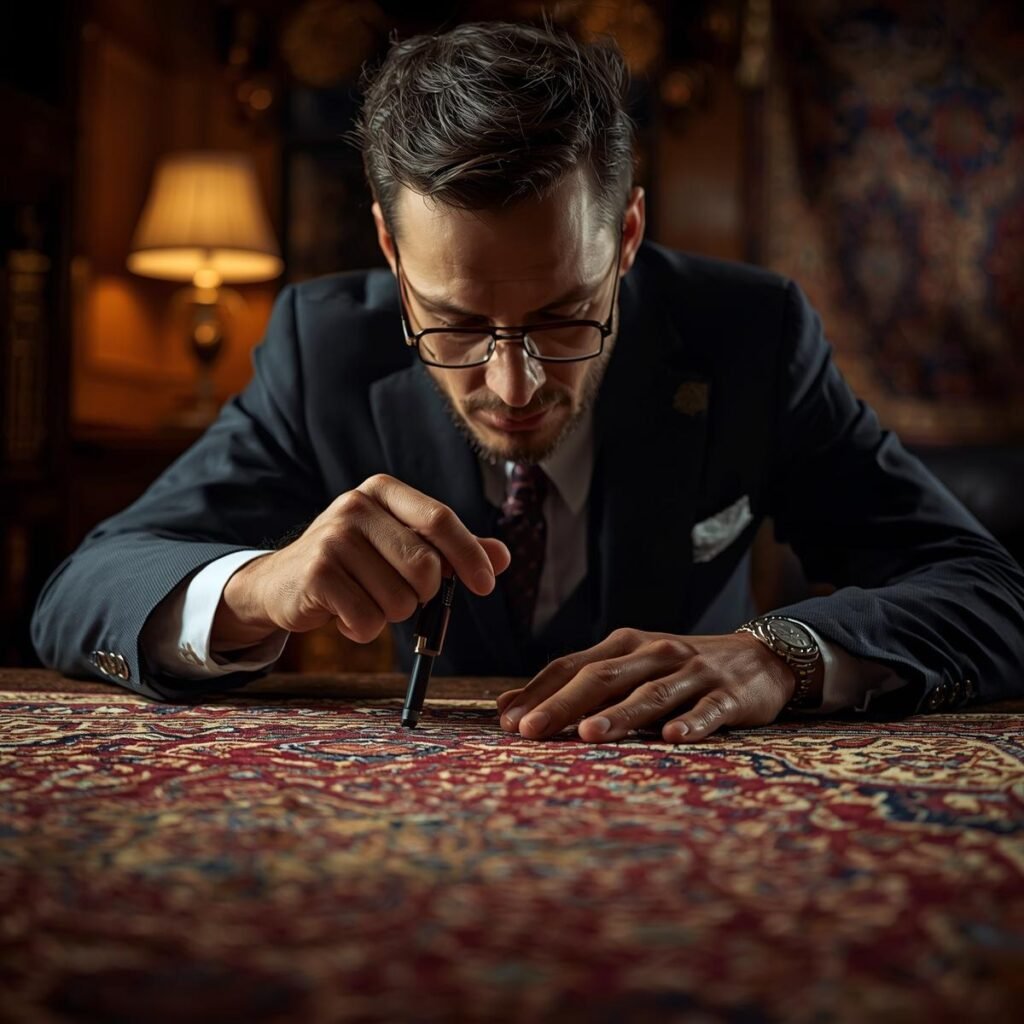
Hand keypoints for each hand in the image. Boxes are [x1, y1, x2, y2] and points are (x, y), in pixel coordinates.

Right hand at [212, 474, 510, 647]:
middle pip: (425, 567)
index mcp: (383, 491)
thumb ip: (451, 551)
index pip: (440, 520)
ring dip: (389, 615)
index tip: (487, 586)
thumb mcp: (401, 546)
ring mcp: (333, 537)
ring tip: (363, 599)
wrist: (282, 583)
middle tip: (397, 595)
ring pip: (399, 601)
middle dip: (421, 595)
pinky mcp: (317, 573)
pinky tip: (343, 613)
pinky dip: (362, 630)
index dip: (469, 556)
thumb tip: (503, 557)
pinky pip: (368, 621)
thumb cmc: (355, 564)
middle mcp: (356, 505)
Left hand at [495, 628, 797, 743]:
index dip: (539, 691)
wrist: (760, 659)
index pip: (572, 666)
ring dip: (619, 715)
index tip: (506, 721)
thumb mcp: (629, 669)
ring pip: (650, 694)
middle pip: (602, 678)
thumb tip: (507, 708)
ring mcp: (693, 672)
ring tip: (590, 734)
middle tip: (531, 731)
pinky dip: (689, 723)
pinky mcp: (729, 694)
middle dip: (564, 705)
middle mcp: (654, 653)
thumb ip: (576, 685)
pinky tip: (671, 738)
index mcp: (624, 645)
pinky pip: (707, 710)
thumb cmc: (679, 670)